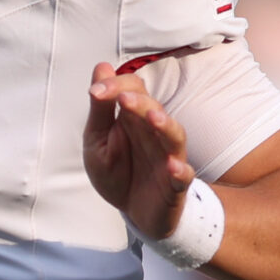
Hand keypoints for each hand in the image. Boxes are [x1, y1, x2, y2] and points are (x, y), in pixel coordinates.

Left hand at [83, 62, 194, 239]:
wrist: (133, 212)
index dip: (116, 86)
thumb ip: (100, 108)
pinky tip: (173, 166)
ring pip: (174, 136)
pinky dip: (181, 170)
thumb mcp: (98, 141)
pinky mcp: (175, 185)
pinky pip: (183, 176)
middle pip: (154, 109)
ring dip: (165, 126)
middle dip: (140, 102)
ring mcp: (167, 157)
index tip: (96, 91)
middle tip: (125, 99)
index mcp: (133, 119)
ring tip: (154, 118)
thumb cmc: (117, 172)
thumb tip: (101, 68)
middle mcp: (154, 133)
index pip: (133, 89)